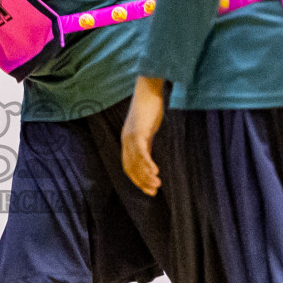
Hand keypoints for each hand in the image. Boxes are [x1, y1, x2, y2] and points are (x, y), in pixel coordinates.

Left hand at [121, 77, 166, 195]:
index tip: (149, 189)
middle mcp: (126, 140)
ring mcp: (131, 136)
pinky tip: (155, 172)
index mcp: (127, 141)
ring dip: (146, 176)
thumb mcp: (146, 128)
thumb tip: (148, 151)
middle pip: (130, 168)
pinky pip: (142, 152)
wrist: (148, 90)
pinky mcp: (139, 131)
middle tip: (153, 192)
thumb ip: (145, 140)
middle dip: (141, 182)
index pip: (128, 166)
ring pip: (136, 162)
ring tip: (157, 185)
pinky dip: (147, 164)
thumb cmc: (149, 107)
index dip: (137, 179)